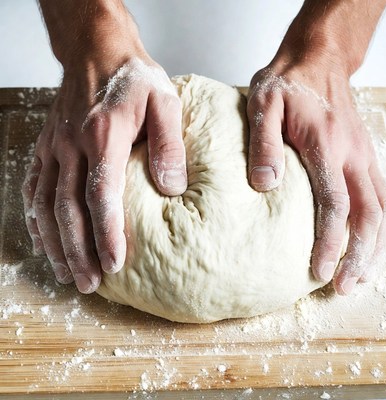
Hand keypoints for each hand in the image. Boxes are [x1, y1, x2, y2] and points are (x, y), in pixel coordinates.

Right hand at [22, 3, 185, 292]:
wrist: (97, 52)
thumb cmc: (133, 78)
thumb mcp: (164, 101)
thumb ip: (169, 144)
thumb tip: (172, 188)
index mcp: (104, 136)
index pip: (102, 195)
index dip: (106, 233)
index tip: (115, 265)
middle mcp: (73, 146)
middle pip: (69, 209)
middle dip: (78, 251)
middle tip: (89, 283)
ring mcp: (55, 147)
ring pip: (47, 204)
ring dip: (55, 243)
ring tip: (66, 273)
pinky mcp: (47, 147)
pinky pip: (34, 187)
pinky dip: (36, 218)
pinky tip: (43, 239)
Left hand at [247, 0, 385, 294]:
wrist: (316, 59)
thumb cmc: (287, 81)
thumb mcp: (263, 104)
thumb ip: (264, 144)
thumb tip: (265, 185)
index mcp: (327, 146)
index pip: (336, 205)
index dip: (331, 242)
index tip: (320, 272)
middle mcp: (353, 154)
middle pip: (369, 215)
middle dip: (360, 255)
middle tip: (346, 288)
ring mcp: (363, 154)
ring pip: (382, 208)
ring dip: (374, 245)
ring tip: (361, 275)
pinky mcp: (363, 154)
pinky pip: (380, 195)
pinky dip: (377, 224)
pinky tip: (367, 241)